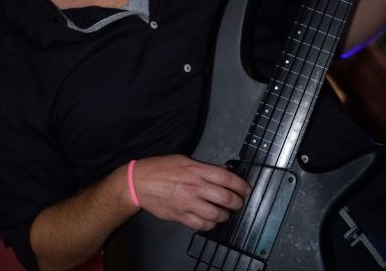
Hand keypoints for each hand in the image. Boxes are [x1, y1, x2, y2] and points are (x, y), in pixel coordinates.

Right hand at [132, 155, 250, 231]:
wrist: (139, 182)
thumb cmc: (160, 168)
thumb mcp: (183, 160)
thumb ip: (205, 166)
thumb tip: (225, 171)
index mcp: (196, 170)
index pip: (226, 178)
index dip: (241, 185)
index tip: (246, 189)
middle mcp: (195, 187)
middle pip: (226, 198)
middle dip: (237, 202)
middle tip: (238, 202)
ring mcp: (188, 203)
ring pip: (217, 215)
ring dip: (225, 215)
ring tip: (225, 212)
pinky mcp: (181, 217)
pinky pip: (203, 225)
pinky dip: (211, 224)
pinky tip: (211, 219)